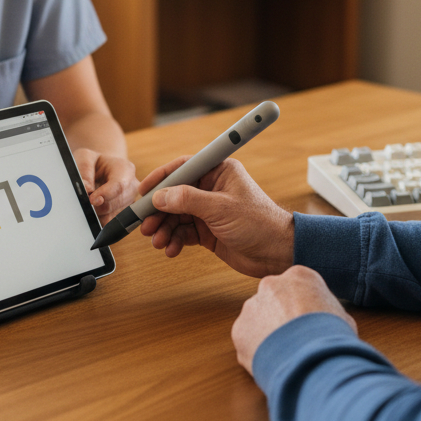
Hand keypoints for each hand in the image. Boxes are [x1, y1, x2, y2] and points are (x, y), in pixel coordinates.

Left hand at [73, 148, 137, 223]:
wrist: (101, 170)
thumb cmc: (94, 163)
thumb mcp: (85, 158)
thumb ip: (84, 171)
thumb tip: (86, 190)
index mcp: (125, 168)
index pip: (119, 185)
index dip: (105, 194)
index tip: (91, 200)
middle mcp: (132, 185)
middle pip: (117, 203)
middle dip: (99, 207)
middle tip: (84, 204)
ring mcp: (130, 200)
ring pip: (115, 216)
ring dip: (99, 215)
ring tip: (89, 207)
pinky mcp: (126, 213)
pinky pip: (114, 223)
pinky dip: (102, 220)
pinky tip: (95, 213)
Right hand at [139, 157, 294, 277]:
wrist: (277, 253)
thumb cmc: (260, 223)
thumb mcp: (221, 208)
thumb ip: (188, 200)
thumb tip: (160, 196)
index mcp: (219, 171)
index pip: (183, 168)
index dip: (161, 178)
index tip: (143, 191)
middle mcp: (212, 188)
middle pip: (174, 195)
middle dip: (159, 211)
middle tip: (146, 225)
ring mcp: (209, 211)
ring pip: (176, 216)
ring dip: (165, 229)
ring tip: (159, 242)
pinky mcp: (208, 231)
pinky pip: (184, 232)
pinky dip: (175, 240)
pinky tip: (172, 249)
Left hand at [232, 266, 357, 375]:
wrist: (311, 359)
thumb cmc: (331, 337)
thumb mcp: (341, 318)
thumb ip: (326, 311)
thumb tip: (324, 322)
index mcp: (299, 276)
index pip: (298, 287)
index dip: (304, 307)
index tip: (308, 322)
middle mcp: (270, 285)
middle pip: (274, 300)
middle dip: (281, 317)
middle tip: (295, 339)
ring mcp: (251, 306)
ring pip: (258, 319)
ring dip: (267, 333)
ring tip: (285, 354)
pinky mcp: (239, 329)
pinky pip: (247, 339)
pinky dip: (257, 350)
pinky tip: (273, 362)